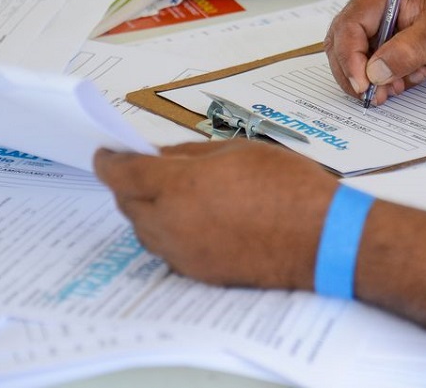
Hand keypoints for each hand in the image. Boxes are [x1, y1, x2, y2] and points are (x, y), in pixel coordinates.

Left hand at [94, 140, 338, 289]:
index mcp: (178, 185)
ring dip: (146, 209)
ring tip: (170, 193)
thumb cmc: (288, 187)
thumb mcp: (239, 151)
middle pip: (127, 203)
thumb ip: (191, 154)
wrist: (321, 239)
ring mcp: (183, 253)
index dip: (108, 161)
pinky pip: (167, 249)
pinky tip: (193, 219)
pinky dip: (167, 231)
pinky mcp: (198, 273)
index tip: (105, 153)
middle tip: (141, 168)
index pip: (122, 173)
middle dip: (128, 184)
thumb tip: (162, 157)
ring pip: (144, 230)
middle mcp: (171, 223)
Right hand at [324, 0, 425, 105]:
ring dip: (372, 81)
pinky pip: (378, 71)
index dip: (349, 56)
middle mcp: (380, 11)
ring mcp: (387, 31)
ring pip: (359, 61)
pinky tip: (409, 80)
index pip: (349, 25)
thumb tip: (374, 71)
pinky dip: (387, 83)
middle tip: (370, 95)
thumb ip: (405, 52)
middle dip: (355, 72)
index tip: (362, 82)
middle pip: (344, 44)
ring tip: (394, 89)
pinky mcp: (396, 50)